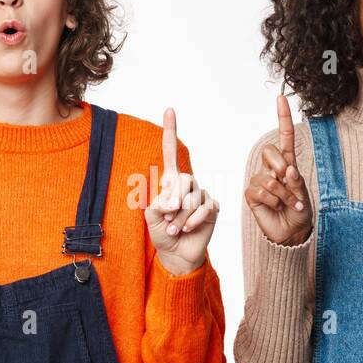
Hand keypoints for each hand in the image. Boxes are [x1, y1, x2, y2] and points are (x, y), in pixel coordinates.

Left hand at [145, 107, 218, 275]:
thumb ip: (156, 204)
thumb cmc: (162, 231)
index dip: (170, 131)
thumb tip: (171, 201)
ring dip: (180, 217)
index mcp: (171, 181)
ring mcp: (202, 195)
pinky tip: (187, 229)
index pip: (171, 152)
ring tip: (174, 228)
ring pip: (193, 198)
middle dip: (173, 201)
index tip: (169, 110)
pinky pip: (204, 208)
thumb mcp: (150, 217)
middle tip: (167, 217)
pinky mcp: (212, 208)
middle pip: (184, 180)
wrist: (175, 252)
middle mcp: (188, 184)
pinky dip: (192, 221)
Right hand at [244, 94, 312, 245]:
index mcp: (288, 164)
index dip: (283, 118)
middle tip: (287, 181)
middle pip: (270, 151)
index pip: (284, 137)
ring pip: (268, 178)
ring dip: (283, 194)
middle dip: (280, 165)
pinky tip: (275, 208)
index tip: (281, 98)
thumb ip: (297, 183)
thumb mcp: (304, 196)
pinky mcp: (252, 194)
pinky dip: (272, 201)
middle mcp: (273, 169)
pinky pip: (260, 191)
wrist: (290, 233)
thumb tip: (288, 169)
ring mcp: (261, 181)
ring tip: (288, 204)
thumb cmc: (299, 212)